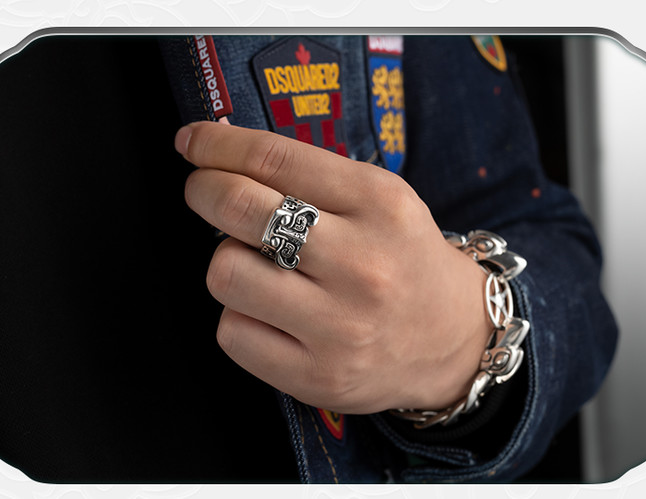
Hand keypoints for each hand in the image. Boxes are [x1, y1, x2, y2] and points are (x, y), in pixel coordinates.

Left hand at [176, 121, 491, 413]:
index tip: (192, 144)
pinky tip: (268, 312)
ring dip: (227, 261)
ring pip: (226, 273)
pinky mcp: (318, 376)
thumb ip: (311, 177)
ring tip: (256, 265)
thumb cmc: (404, 259)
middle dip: (203, 190)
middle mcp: (362, 265)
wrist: (453, 339)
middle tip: (204, 190)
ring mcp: (340, 327)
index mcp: (380, 205)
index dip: (216, 146)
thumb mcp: (381, 199)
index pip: (273, 159)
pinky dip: (238, 315)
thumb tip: (220, 155)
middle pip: (239, 209)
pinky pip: (232, 333)